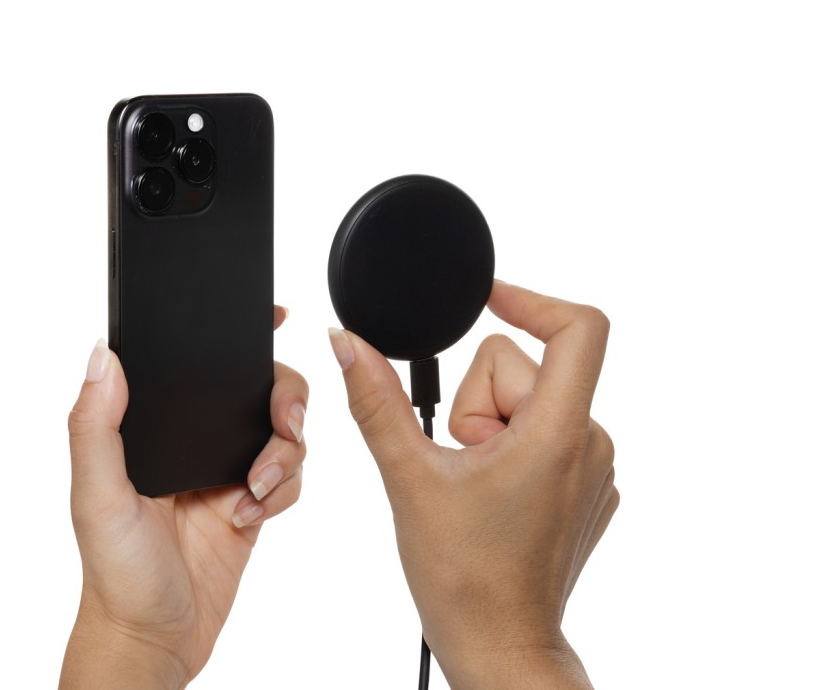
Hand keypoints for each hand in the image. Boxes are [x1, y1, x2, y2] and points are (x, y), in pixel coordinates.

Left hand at [60, 307, 307, 688]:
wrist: (156, 638)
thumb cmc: (115, 573)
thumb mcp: (97, 496)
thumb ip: (95, 426)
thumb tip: (101, 354)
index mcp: (152, 426)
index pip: (195, 362)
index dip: (236, 333)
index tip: (273, 315)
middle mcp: (193, 439)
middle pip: (260, 389)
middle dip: (284, 401)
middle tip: (282, 428)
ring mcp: (226, 469)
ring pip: (285, 431)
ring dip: (284, 455)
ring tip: (253, 492)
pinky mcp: (253, 501)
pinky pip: (291, 475)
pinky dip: (283, 492)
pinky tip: (249, 516)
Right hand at [329, 281, 616, 688]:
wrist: (499, 644)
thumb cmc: (463, 578)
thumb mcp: (409, 477)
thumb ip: (375, 401)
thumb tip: (348, 343)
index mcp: (557, 434)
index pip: (578, 328)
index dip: (532, 298)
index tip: (491, 298)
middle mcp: (590, 443)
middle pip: (524, 368)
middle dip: (477, 402)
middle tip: (460, 460)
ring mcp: (594, 467)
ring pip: (529, 401)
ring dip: (492, 427)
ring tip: (475, 483)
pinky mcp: (587, 484)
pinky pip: (544, 430)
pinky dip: (511, 446)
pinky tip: (492, 494)